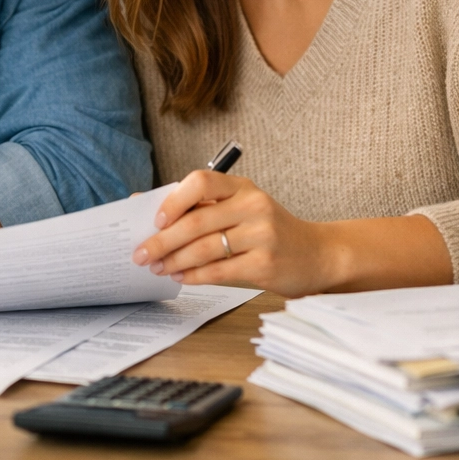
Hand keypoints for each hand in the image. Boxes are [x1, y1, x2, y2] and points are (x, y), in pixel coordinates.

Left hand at [131, 170, 331, 296]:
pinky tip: (182, 277)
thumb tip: (146, 206)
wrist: (317, 254)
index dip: (173, 201)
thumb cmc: (268, 231)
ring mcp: (262, 235)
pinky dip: (195, 276)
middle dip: (162, 240)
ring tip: (158, 268)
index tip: (155, 220)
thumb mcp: (241, 209)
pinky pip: (220, 271)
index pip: (201, 182)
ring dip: (175, 261)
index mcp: (242, 187)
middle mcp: (253, 206)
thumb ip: (202, 208)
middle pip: (196, 221)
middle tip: (141, 254)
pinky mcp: (265, 264)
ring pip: (205, 248)